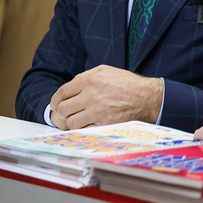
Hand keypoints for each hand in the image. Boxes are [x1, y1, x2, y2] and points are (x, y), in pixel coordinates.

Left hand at [49, 65, 163, 129]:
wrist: (147, 97)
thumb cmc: (126, 83)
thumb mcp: (104, 71)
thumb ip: (84, 78)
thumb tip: (69, 88)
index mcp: (89, 80)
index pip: (62, 93)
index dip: (55, 101)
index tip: (56, 105)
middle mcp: (92, 95)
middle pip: (63, 109)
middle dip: (61, 113)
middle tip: (65, 115)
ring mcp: (98, 111)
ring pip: (72, 122)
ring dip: (72, 123)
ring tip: (77, 121)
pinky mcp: (106, 124)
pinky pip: (86, 130)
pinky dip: (85, 129)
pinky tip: (89, 125)